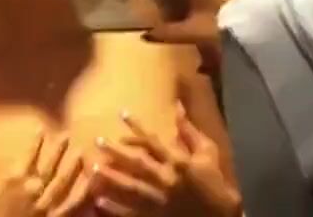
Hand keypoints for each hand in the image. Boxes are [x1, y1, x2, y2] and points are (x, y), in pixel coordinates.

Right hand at [0, 132, 89, 216]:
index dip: (35, 142)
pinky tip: (91, 184)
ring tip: (82, 153)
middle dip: (59, 150)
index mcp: (14, 181)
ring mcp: (44, 205)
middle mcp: (33, 190)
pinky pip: (71, 206)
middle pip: (49, 166)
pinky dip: (82, 195)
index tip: (42, 129)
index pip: (28, 156)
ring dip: (72, 167)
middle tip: (67, 135)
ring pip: (63, 183)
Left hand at [91, 110, 238, 216]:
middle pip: (137, 163)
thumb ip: (190, 131)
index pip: (154, 140)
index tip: (122, 114)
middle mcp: (167, 180)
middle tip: (97, 141)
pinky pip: (131, 213)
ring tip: (93, 168)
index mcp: (180, 162)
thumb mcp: (208, 153)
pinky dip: (114, 207)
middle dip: (116, 152)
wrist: (219, 216)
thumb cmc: (214, 182)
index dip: (137, 126)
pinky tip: (99, 200)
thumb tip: (178, 107)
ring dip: (111, 178)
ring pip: (130, 188)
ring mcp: (160, 201)